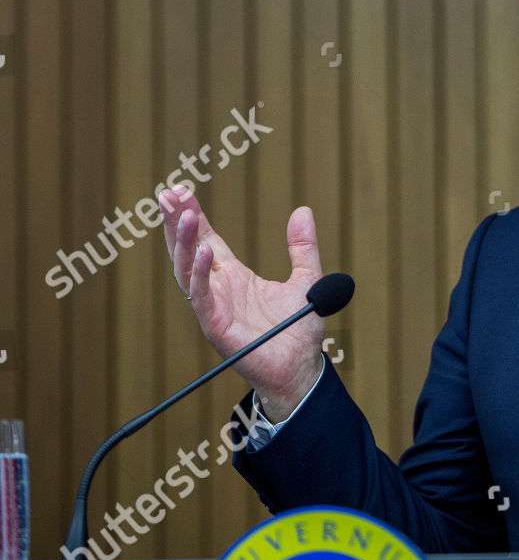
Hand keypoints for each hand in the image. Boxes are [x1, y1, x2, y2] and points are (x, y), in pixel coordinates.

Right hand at [159, 187, 324, 420]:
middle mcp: (219, 289)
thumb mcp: (307, 278)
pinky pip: (202, 297)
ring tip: (186, 214)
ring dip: (184, 242)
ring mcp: (214, 307)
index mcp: (234, 276)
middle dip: (177, 222)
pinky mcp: (216, 326)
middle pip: (189, 250)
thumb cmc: (298, 331)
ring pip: (187, 270)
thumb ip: (303, 247)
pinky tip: (204, 251)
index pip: (207, 239)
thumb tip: (303, 210)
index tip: (181, 189)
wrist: (301, 369)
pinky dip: (200, 274)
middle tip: (169, 193)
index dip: (194, 215)